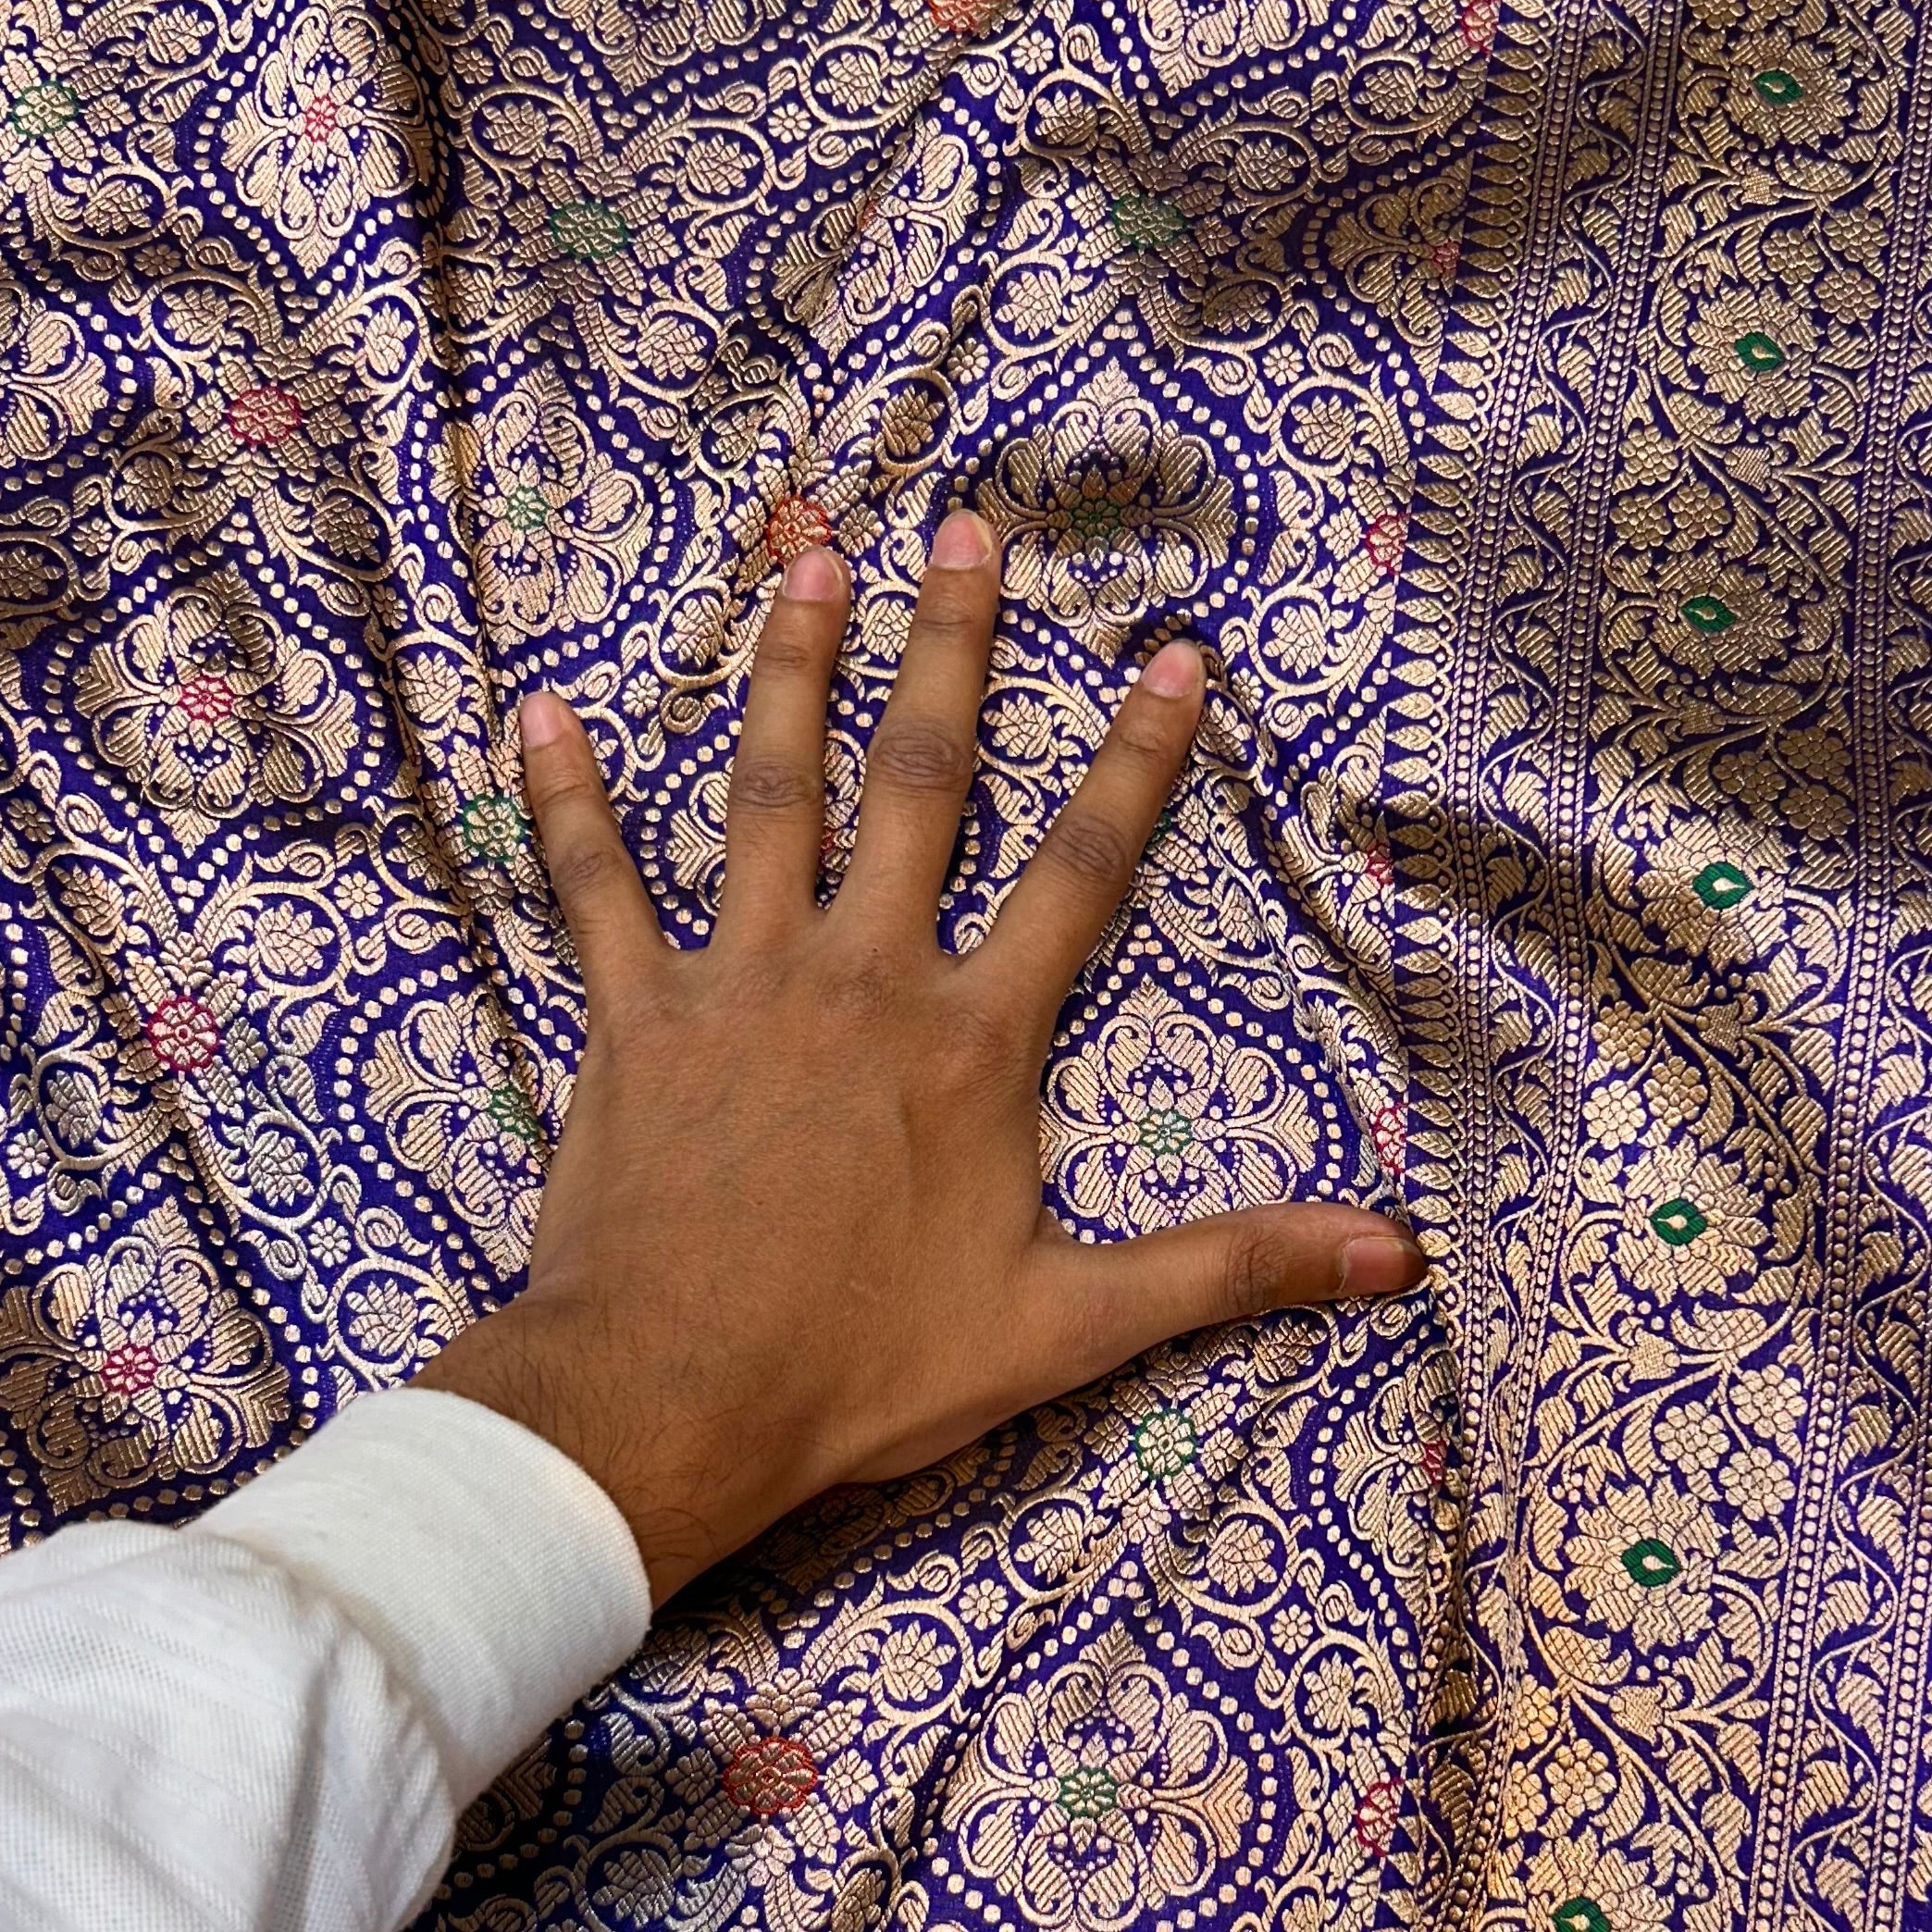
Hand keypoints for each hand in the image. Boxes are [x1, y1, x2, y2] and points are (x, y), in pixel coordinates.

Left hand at [417, 508, 1425, 1601]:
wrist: (671, 1400)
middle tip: (963, 531)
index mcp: (975, 1042)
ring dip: (789, 670)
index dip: (1137, 761)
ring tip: (806, 560)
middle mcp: (866, 980)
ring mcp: (741, 985)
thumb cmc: (864, 1369)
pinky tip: (542, 715)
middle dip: (948, 651)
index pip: (1082, 872)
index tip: (1171, 651)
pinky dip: (567, 801)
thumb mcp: (1069, 1326)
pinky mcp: (633, 1018)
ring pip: (769, 795)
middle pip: (920, 786)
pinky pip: (593, 887)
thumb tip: (1390, 1252)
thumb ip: (1226, 1268)